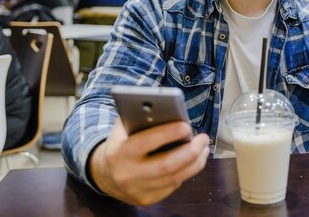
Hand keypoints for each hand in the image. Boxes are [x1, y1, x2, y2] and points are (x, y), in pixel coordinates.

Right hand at [89, 118, 210, 205]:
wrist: (103, 175)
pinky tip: (194, 160)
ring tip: (204, 147)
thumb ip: (140, 117)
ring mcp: (137, 190)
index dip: (168, 134)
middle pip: (167, 165)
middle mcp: (128, 174)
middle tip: (203, 138)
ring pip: (175, 178)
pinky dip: (186, 172)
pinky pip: (173, 186)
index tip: (186, 126)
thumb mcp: (122, 128)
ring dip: (195, 162)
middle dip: (190, 151)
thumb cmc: (120, 143)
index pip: (146, 143)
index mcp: (120, 153)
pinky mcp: (147, 200)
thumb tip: (168, 108)